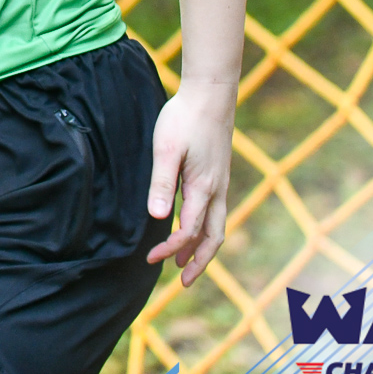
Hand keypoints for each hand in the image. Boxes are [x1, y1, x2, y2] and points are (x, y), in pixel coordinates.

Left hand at [145, 82, 234, 285]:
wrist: (210, 93)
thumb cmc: (184, 118)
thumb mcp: (167, 149)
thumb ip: (162, 183)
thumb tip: (157, 218)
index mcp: (204, 188)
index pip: (190, 231)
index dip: (172, 249)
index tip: (150, 258)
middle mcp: (218, 190)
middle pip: (213, 237)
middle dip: (199, 262)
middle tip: (181, 280)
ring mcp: (222, 183)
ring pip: (218, 226)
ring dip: (203, 248)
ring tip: (186, 263)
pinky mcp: (219, 175)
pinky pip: (217, 212)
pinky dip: (206, 228)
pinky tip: (191, 227)